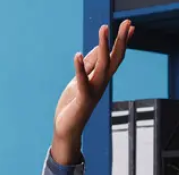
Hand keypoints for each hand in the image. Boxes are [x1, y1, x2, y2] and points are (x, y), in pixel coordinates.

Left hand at [52, 20, 133, 164]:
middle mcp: (101, 83)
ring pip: (103, 65)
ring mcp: (94, 90)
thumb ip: (88, 67)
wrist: (67, 129)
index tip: (130, 25)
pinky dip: (80, 68)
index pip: (115, 56)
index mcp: (101, 78)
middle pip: (115, 58)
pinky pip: (83, 81)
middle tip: (128, 22)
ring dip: (104, 46)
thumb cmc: (73, 104)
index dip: (122, 41)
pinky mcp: (83, 98)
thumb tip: (96, 49)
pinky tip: (78, 55)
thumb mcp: (80, 81)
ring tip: (104, 29)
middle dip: (121, 40)